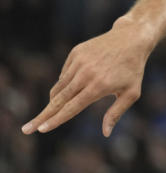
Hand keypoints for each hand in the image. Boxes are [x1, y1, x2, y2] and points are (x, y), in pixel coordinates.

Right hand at [21, 24, 152, 136]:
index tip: (41, 129)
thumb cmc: (133, 70)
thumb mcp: (131, 93)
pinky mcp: (75, 53)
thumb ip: (116, 113)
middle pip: (58, 100)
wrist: (131, 39)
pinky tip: (78, 82)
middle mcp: (86, 74)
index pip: (71, 107)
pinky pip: (65, 74)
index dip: (55, 120)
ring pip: (60, 87)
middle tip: (26, 129)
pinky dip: (66, 83)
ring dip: (55, 100)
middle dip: (42, 116)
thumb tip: (105, 133)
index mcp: (98, 86)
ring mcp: (79, 62)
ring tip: (56, 108)